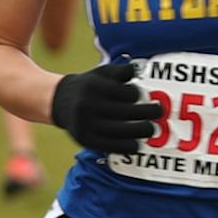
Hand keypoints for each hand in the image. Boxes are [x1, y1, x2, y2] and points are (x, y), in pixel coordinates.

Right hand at [49, 62, 163, 156]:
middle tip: (158, 112)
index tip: (141, 96)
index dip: (135, 94)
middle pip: (123, 112)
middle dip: (146, 113)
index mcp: (92, 86)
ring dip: (139, 131)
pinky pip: (108, 146)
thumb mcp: (101, 72)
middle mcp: (87, 105)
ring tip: (152, 129)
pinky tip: (136, 144)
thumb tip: (136, 70)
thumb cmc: (89, 85)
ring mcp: (85, 124)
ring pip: (118, 131)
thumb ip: (120, 71)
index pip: (121, 92)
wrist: (59, 101)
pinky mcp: (84, 139)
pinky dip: (125, 146)